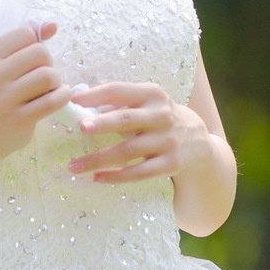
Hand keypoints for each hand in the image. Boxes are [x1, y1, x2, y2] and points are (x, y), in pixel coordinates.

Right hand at [0, 20, 71, 162]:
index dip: (35, 44)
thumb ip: (25, 42)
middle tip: (41, 75)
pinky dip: (63, 95)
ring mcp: (4, 100)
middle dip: (48, 63)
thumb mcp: (2, 64)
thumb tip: (52, 25)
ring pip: (48, 76)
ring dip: (56, 80)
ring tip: (49, 87)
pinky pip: (53, 100)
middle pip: (40, 53)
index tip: (30, 59)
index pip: (25, 34)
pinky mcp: (19, 120)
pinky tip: (59, 96)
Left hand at [65, 82, 209, 183]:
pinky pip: (139, 173)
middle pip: (126, 120)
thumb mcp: (146, 102)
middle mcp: (161, 116)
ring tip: (74, 166)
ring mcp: (166, 141)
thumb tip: (79, 98)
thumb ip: (118, 101)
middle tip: (80, 128)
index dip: (96, 95)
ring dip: (98, 159)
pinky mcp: (170, 164)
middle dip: (103, 124)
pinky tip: (97, 178)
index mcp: (152, 94)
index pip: (120, 91)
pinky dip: (116, 177)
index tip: (73, 100)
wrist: (196, 140)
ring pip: (127, 152)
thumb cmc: (159, 117)